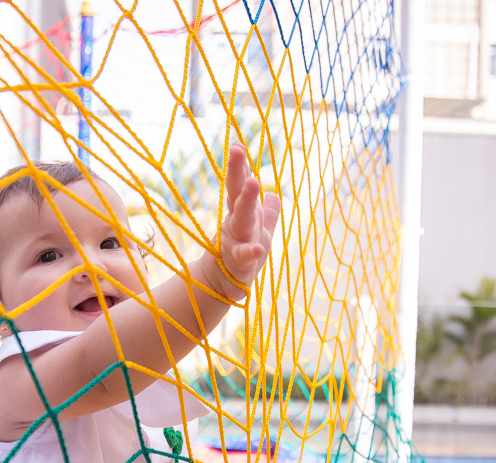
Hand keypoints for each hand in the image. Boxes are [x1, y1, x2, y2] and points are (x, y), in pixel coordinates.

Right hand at [208, 142, 280, 300]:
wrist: (222, 285)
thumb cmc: (241, 255)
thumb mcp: (258, 232)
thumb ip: (267, 213)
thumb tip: (274, 194)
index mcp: (241, 214)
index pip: (238, 186)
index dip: (238, 167)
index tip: (237, 144)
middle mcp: (236, 224)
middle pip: (236, 195)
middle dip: (237, 172)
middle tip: (237, 151)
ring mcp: (235, 243)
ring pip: (241, 219)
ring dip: (247, 201)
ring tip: (255, 182)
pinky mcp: (239, 265)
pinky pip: (245, 257)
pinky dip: (251, 252)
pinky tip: (259, 248)